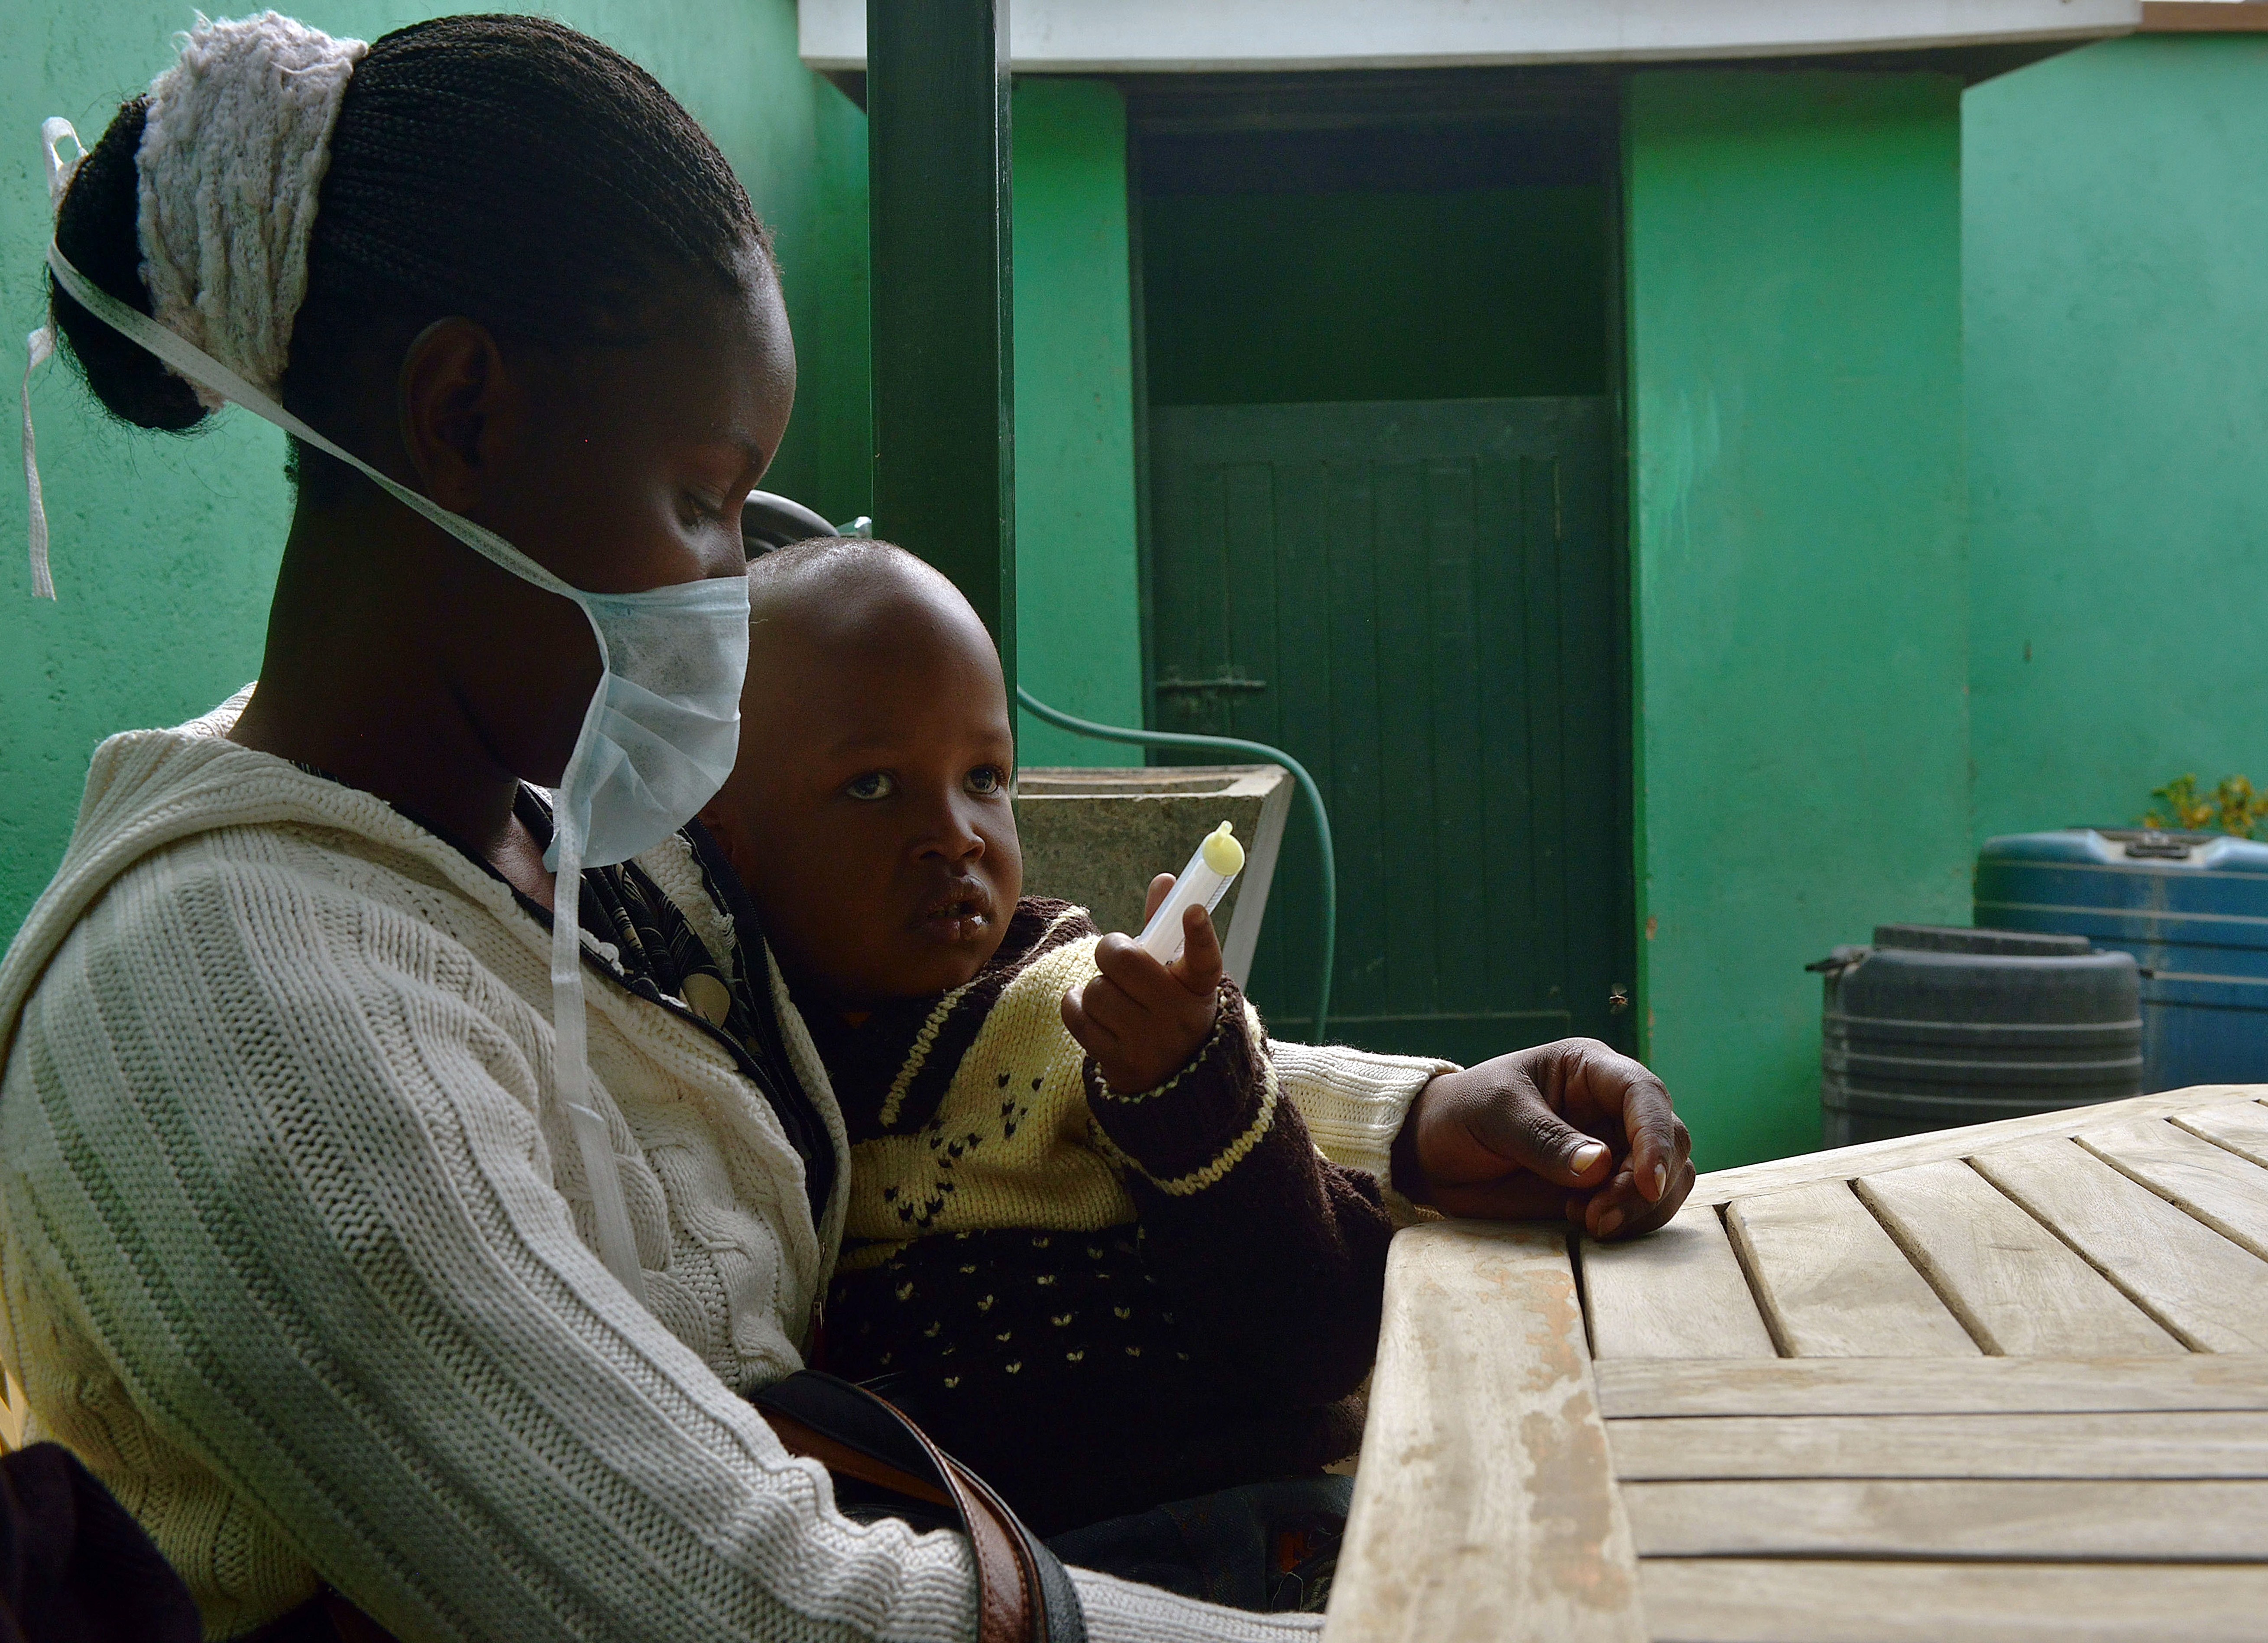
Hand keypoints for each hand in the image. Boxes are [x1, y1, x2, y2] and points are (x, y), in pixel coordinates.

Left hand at [1062, 873, 1221, 1092]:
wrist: (1170, 1080)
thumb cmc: (1168, 1007)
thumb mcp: (1176, 971)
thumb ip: (1165, 927)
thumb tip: (1164, 879)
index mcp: (1200, 987)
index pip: (1205, 958)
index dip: (1200, 933)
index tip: (1193, 910)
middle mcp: (1180, 1016)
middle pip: (1125, 961)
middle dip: (1111, 949)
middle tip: (1116, 955)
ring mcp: (1150, 1043)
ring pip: (1096, 990)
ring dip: (1096, 986)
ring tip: (1112, 996)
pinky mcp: (1119, 1063)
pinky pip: (1077, 1015)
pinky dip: (1076, 1005)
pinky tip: (1091, 1010)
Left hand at [1390, 1038, 1693, 1239]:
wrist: (1434, 1156)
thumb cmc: (1461, 1115)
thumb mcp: (1494, 1114)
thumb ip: (1544, 1138)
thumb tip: (1600, 1165)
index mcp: (1591, 1070)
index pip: (1645, 1094)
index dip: (1655, 1137)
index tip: (1647, 1182)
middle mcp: (1613, 1108)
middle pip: (1670, 1140)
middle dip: (1647, 1183)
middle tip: (1599, 1216)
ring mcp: (1615, 1150)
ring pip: (1668, 1179)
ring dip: (1643, 1208)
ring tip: (1589, 1222)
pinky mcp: (1606, 1190)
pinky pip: (1644, 1208)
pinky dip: (1631, 1222)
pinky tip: (1586, 1223)